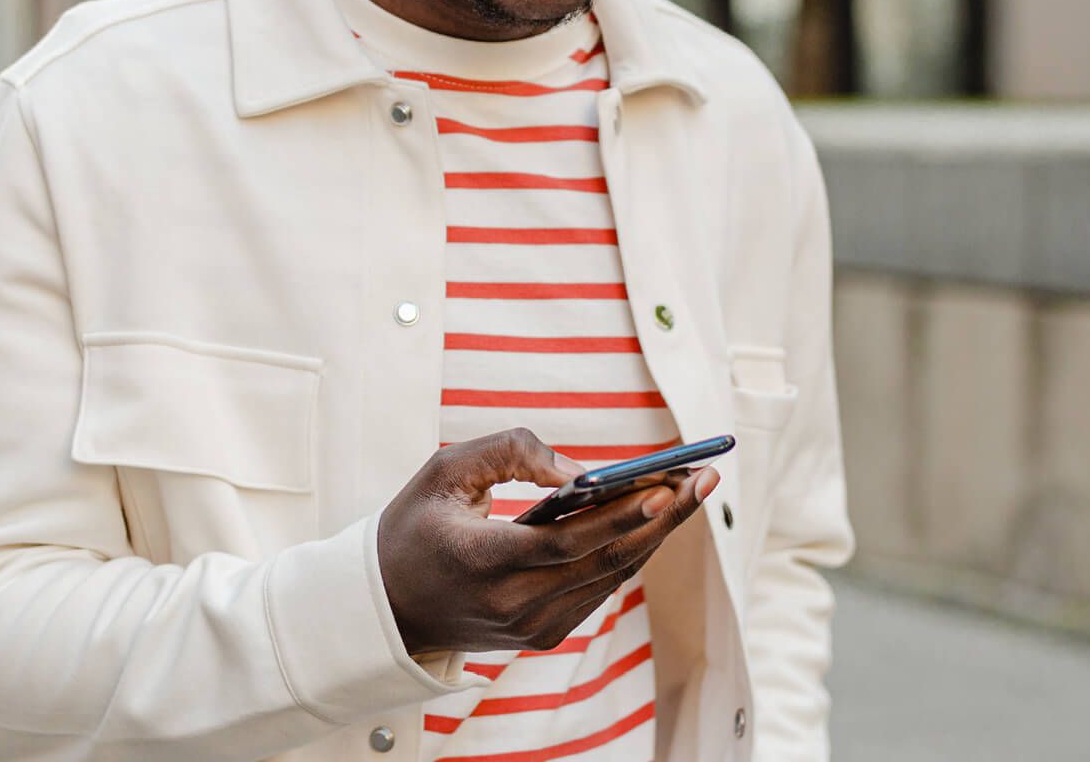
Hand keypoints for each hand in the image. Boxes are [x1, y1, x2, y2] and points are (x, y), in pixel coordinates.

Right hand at [376, 428, 718, 655]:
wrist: (386, 607)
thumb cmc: (415, 528)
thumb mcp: (444, 471)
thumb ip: (510, 453)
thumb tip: (581, 470)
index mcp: (482, 563)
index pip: (568, 542)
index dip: (622, 514)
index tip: (667, 483)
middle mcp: (513, 604)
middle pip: (606, 561)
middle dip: (663, 516)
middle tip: (704, 476)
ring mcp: (532, 627)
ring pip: (610, 577)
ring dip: (654, 533)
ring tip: (690, 489)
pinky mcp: (542, 635)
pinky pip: (598, 589)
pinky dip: (628, 553)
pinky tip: (653, 519)